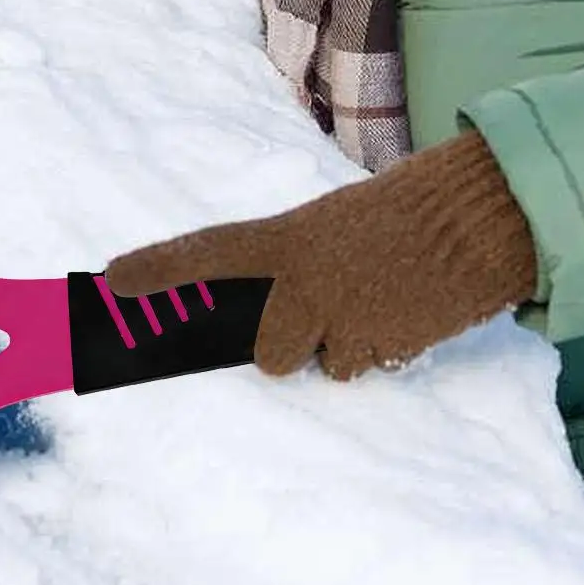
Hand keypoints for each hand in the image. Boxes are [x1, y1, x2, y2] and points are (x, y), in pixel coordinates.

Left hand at [104, 128, 536, 380]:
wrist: (472, 220)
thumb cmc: (398, 218)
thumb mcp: (333, 227)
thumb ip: (293, 266)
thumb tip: (263, 317)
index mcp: (289, 237)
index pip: (208, 251)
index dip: (158, 268)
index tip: (111, 282)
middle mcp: (307, 281)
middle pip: (270, 352)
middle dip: (291, 347)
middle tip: (325, 314)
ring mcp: (345, 316)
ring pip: (323, 364)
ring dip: (343, 345)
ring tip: (377, 300)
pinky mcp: (384, 344)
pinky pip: (365, 366)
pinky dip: (380, 348)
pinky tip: (401, 311)